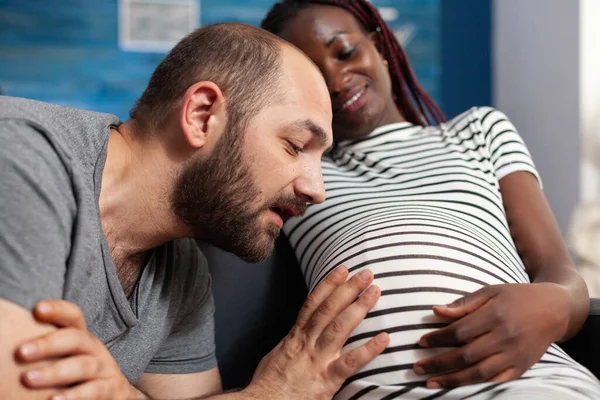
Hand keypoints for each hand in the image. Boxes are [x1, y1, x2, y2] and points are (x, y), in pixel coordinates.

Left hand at [16, 300, 144, 399]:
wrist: (114, 393)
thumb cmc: (80, 376)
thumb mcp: (67, 358)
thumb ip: (47, 352)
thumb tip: (11, 347)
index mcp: (82, 338)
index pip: (73, 316)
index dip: (58, 310)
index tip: (37, 309)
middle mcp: (94, 349)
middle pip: (75, 339)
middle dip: (48, 344)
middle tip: (21, 352)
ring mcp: (104, 369)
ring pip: (83, 366)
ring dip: (55, 372)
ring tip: (29, 379)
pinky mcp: (111, 389)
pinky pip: (94, 391)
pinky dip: (74, 396)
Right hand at [247, 266, 388, 399]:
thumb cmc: (268, 385)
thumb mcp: (276, 357)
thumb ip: (291, 344)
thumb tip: (299, 334)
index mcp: (295, 337)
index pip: (312, 303)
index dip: (328, 284)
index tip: (342, 269)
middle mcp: (306, 344)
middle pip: (329, 309)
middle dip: (348, 288)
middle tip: (366, 273)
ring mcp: (317, 360)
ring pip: (339, 327)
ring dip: (359, 307)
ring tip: (375, 292)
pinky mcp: (327, 381)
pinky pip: (350, 362)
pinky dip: (368, 349)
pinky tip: (384, 338)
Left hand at [413, 283, 570, 388]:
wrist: (554, 309)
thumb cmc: (516, 297)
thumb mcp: (490, 292)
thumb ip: (463, 303)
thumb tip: (435, 311)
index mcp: (495, 316)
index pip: (459, 331)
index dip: (438, 338)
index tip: (421, 342)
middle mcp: (505, 337)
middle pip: (465, 355)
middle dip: (438, 363)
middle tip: (416, 368)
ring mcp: (514, 355)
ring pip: (478, 373)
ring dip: (452, 380)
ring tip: (430, 383)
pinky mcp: (522, 367)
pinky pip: (496, 381)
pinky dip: (476, 385)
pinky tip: (458, 387)